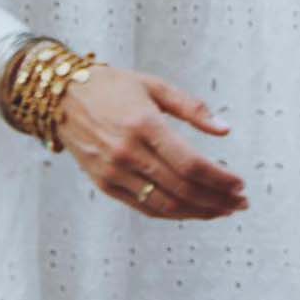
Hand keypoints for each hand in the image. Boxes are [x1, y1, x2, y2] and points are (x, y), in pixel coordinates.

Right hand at [58, 66, 248, 219]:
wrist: (58, 97)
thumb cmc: (112, 87)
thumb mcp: (155, 86)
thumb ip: (193, 108)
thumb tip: (225, 130)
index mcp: (144, 125)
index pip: (191, 164)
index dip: (220, 179)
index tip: (240, 184)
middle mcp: (127, 152)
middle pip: (182, 189)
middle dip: (217, 200)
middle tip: (240, 203)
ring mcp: (113, 172)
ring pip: (165, 205)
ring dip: (199, 212)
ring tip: (224, 210)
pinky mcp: (104, 184)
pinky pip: (144, 207)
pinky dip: (173, 214)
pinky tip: (194, 210)